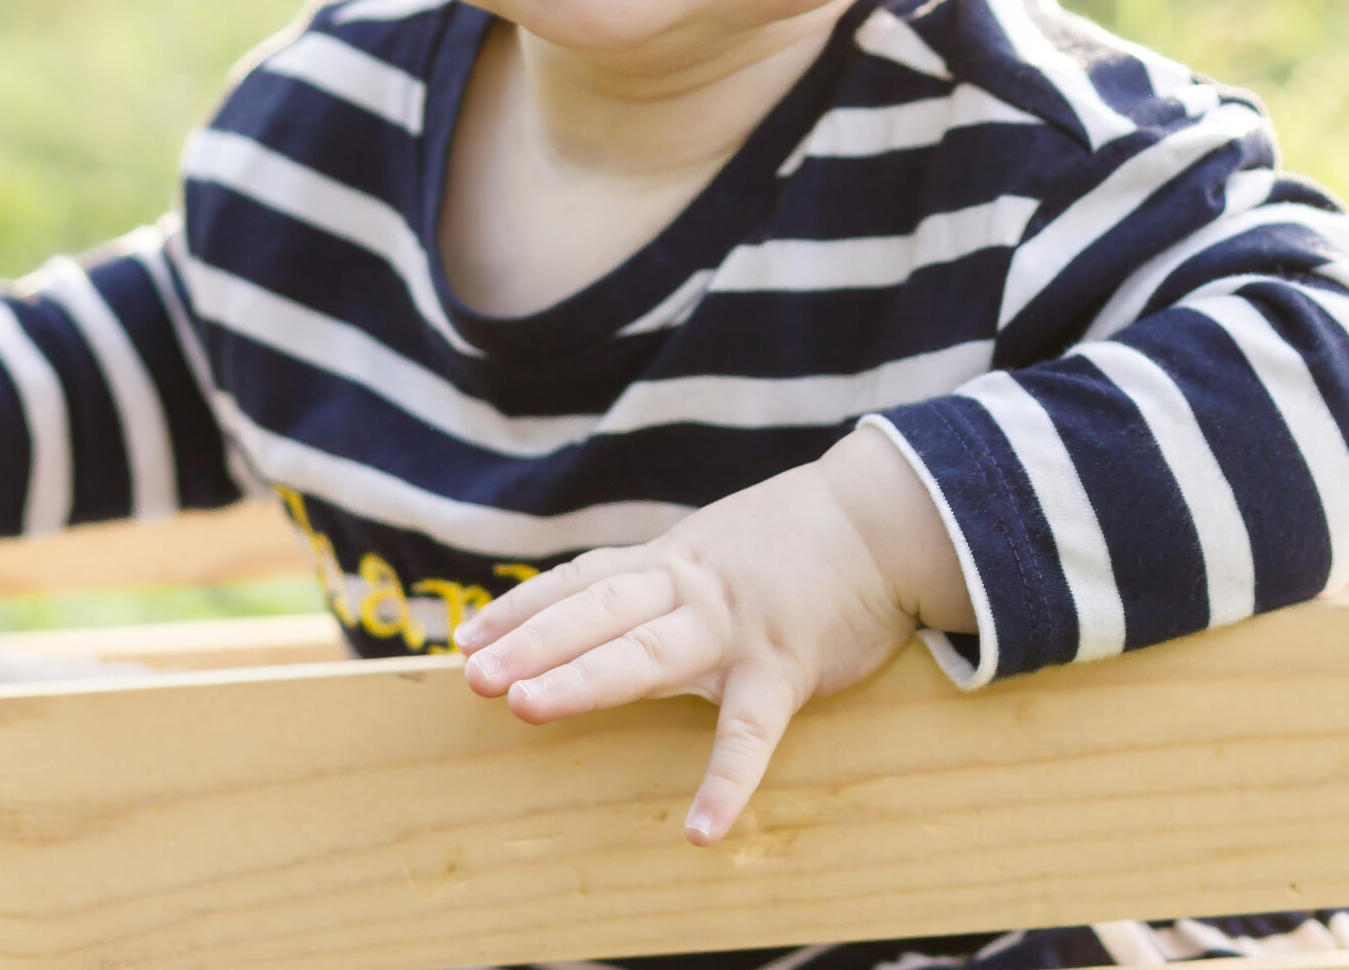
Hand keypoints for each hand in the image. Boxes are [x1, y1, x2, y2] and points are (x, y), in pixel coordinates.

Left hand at [455, 424, 971, 843]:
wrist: (881, 517)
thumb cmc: (795, 540)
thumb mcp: (718, 547)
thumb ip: (669, 578)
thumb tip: (615, 603)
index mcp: (672, 562)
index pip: (582, 581)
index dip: (524, 608)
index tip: (468, 638)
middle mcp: (690, 587)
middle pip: (596, 610)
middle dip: (532, 641)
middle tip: (474, 674)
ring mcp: (734, 626)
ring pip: (648, 651)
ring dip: (586, 677)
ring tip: (530, 709)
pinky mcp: (786, 664)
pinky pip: (750, 730)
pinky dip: (726, 780)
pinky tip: (700, 831)